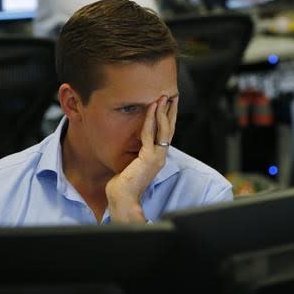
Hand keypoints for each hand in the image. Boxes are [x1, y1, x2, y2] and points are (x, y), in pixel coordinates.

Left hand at [106, 95, 178, 222]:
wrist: (122, 198)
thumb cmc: (123, 183)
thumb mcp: (132, 163)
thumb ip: (136, 152)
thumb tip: (132, 141)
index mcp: (158, 157)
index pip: (166, 133)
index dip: (168, 118)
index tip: (169, 104)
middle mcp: (161, 156)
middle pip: (169, 129)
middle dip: (171, 111)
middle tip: (171, 95)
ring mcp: (157, 157)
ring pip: (163, 129)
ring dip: (163, 112)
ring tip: (162, 97)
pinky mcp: (149, 158)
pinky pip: (150, 134)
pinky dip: (151, 120)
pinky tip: (151, 108)